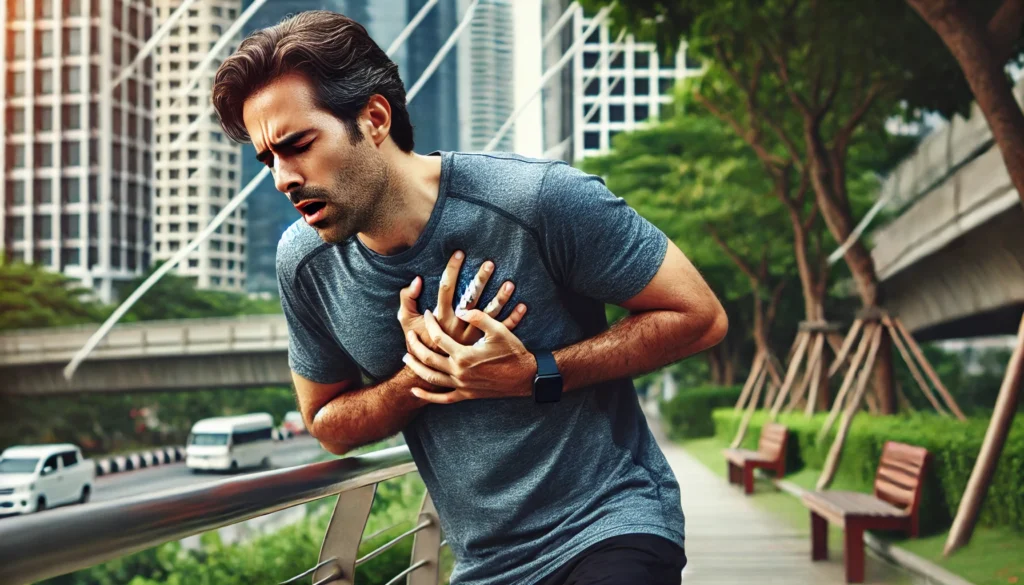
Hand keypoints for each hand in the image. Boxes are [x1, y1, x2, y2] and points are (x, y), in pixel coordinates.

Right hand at [397, 251, 526, 349]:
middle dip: (480, 279)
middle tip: (490, 263)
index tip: (459, 253)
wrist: (430, 374)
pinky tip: (523, 306)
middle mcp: (458, 328)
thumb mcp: (407, 322)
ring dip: (501, 298)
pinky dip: (513, 319)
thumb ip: (407, 300)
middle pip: (471, 298)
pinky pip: (500, 331)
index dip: (451, 269)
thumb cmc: (418, 343)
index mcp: (440, 319)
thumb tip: (417, 280)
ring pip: (490, 315)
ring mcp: (472, 338)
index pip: (446, 288)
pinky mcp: (482, 346)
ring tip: (510, 283)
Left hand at [402, 309, 536, 403]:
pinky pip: (442, 399)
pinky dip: (427, 397)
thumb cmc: (512, 351)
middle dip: (415, 345)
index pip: (438, 337)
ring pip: (430, 378)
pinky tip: (415, 392)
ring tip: (406, 356)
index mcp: (464, 355)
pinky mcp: (466, 395)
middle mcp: (459, 372)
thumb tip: (459, 309)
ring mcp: (461, 386)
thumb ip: (478, 317)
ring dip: (415, 367)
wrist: (525, 377)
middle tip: (409, 335)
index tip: (428, 314)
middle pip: (427, 358)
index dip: (430, 324)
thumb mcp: (498, 330)